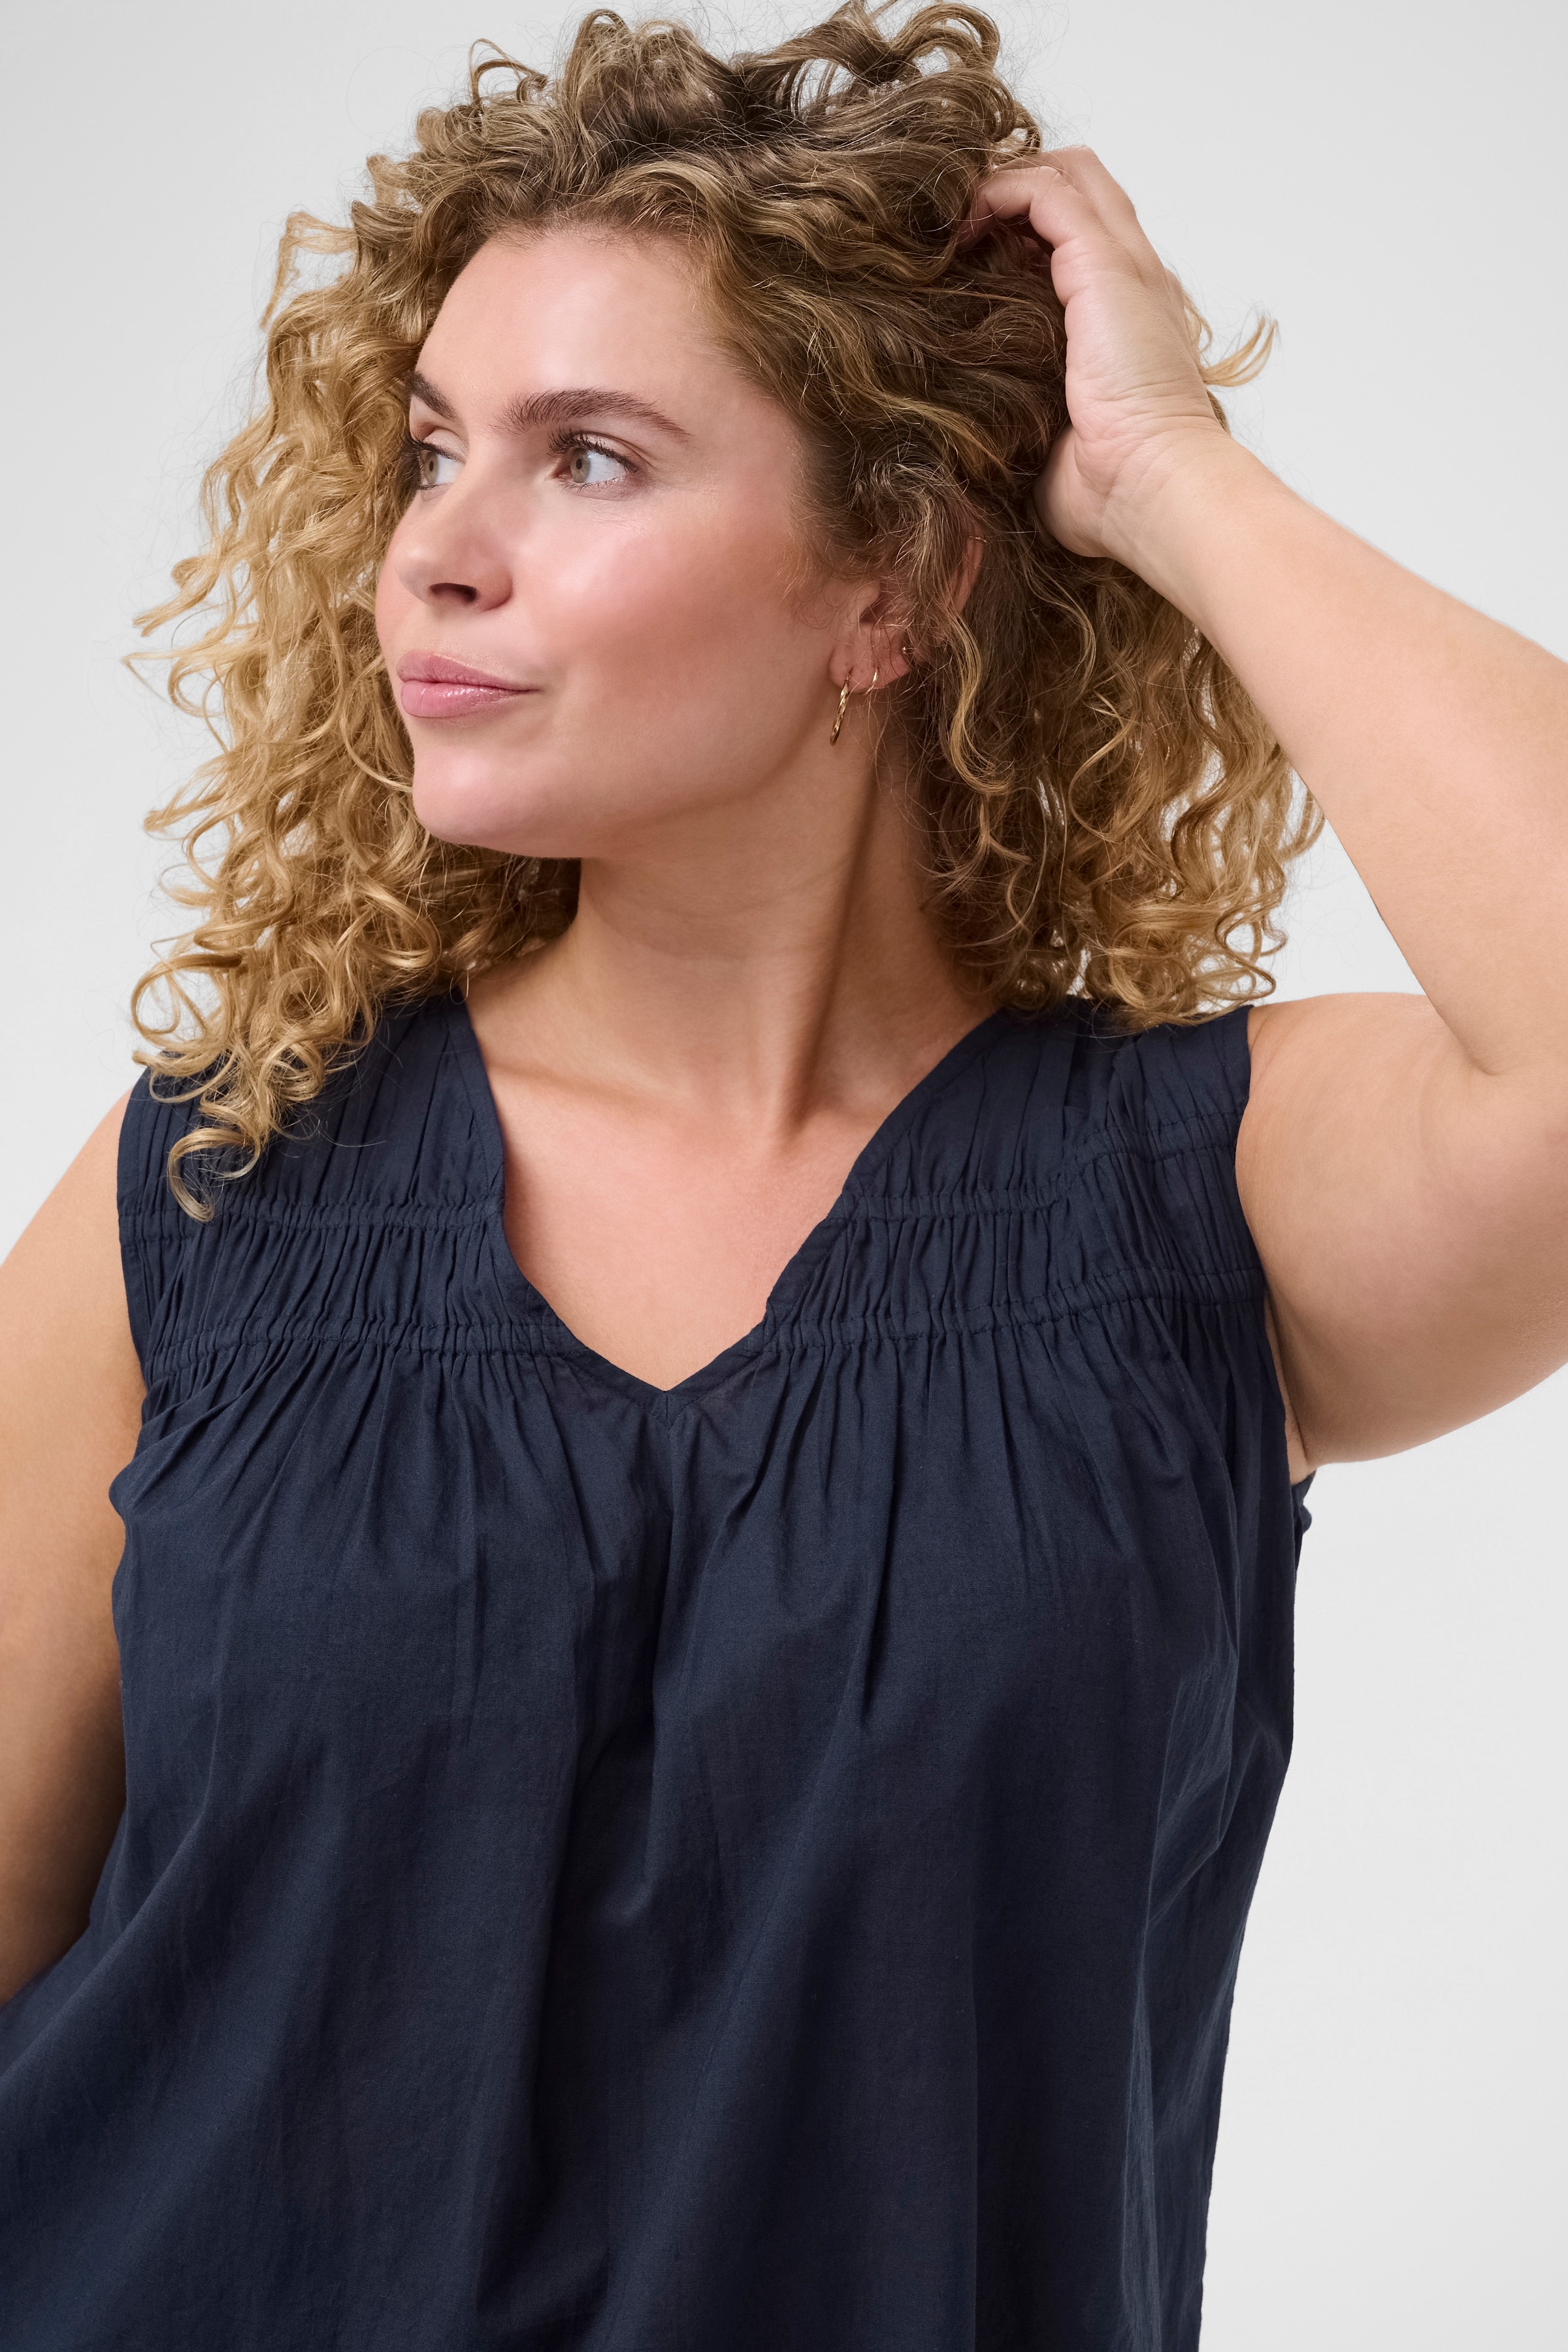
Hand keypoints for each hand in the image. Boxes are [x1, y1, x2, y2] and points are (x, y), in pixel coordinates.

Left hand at [966, 148, 1229, 565]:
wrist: (1155, 490)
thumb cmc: (1110, 491)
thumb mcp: (1054, 440)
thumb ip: (1026, 415)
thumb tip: (972, 431)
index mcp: (1129, 320)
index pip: (1083, 238)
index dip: (1025, 233)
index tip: (968, 266)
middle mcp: (1134, 282)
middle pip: (1081, 186)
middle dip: (1016, 189)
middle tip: (958, 231)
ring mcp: (1124, 267)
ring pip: (1067, 173)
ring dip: (1004, 184)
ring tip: (953, 225)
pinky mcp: (1104, 266)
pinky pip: (1045, 192)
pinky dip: (998, 193)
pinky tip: (961, 230)